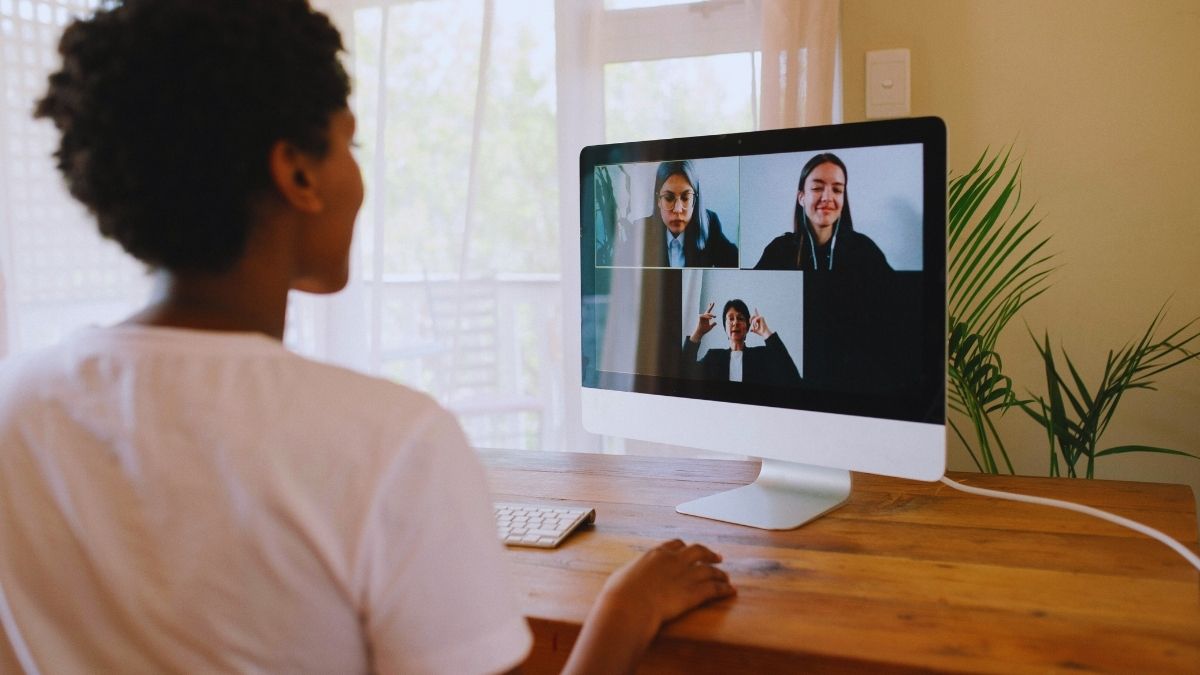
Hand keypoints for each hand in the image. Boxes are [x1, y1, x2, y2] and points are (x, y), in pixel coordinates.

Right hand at [564, 540, 734, 674]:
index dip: (686, 547)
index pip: (676, 544)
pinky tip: (730, 591)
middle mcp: (674, 560)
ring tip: (726, 577)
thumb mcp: (622, 576)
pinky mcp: (694, 592)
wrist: (630, 606)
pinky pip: (715, 588)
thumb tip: (627, 577)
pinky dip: (724, 589)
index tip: (690, 550)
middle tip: (717, 557)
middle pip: (698, 551)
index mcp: (657, 553)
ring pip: (710, 570)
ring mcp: (686, 575)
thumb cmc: (620, 594)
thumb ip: (632, 573)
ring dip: (720, 573)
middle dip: (709, 553)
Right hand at [690, 302, 716, 342]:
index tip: (711, 303)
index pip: (709, 312)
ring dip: (711, 315)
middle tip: (713, 302)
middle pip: (707, 310)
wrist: (700, 332)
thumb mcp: (710, 327)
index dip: (710, 307)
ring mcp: (702, 316)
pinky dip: (708, 317)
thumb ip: (713, 325)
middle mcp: (704, 316)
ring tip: (715, 316)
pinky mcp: (700, 317)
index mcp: (706, 318)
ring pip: (707, 313)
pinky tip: (711, 318)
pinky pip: (705, 316)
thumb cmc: (704, 330)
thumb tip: (716, 322)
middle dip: (710, 306)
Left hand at [749, 307, 773, 338]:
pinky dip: (754, 323)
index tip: (755, 307)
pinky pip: (755, 319)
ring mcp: (761, 317)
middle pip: (752, 315)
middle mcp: (760, 318)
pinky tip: (756, 326)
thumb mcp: (755, 330)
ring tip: (755, 327)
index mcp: (758, 320)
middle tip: (750, 323)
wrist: (764, 333)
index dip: (756, 311)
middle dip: (750, 319)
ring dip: (753, 323)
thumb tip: (750, 330)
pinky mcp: (761, 317)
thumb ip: (752, 329)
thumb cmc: (761, 332)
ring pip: (753, 318)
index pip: (757, 314)